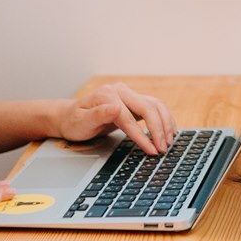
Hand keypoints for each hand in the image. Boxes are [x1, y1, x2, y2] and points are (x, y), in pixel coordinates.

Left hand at [55, 82, 175, 153]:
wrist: (71, 116)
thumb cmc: (74, 122)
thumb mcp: (81, 122)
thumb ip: (98, 115)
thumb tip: (116, 108)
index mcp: (108, 94)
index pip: (129, 118)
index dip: (142, 136)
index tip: (152, 150)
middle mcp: (121, 91)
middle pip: (148, 107)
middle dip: (158, 129)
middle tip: (163, 149)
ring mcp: (129, 94)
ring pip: (156, 105)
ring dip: (166, 123)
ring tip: (169, 142)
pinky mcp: (134, 101)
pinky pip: (155, 107)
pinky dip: (164, 119)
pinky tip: (169, 131)